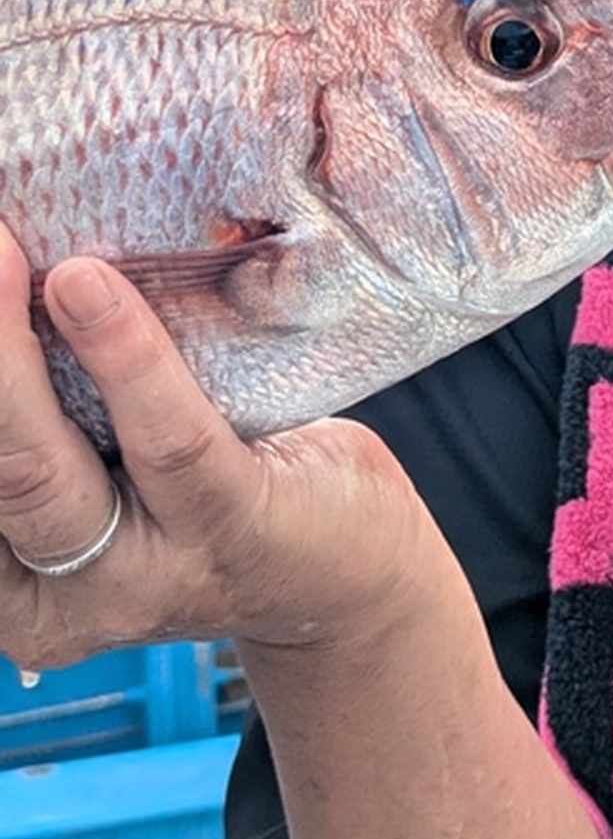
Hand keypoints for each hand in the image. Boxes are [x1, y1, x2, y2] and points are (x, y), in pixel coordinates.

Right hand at [0, 230, 447, 677]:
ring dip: (10, 353)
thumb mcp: (102, 467)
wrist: (352, 576)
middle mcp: (54, 587)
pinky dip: (126, 360)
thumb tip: (33, 270)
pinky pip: (167, 440)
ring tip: (7, 252)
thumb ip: (57, 408)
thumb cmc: (211, 489)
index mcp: (6, 577)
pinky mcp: (231, 531)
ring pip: (43, 468)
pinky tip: (92, 288)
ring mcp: (141, 574)